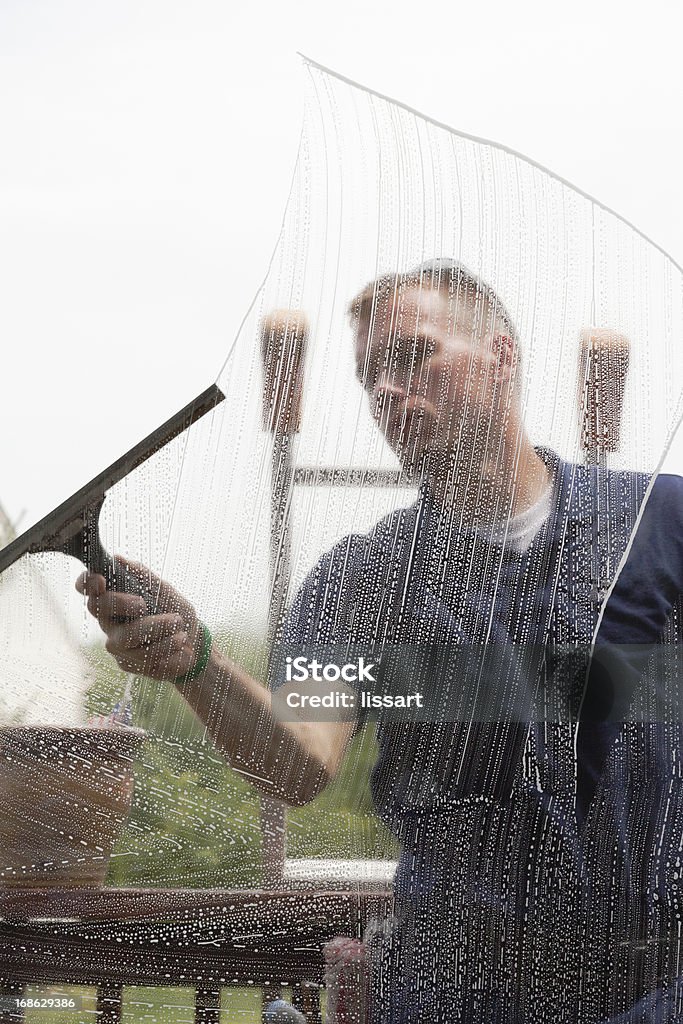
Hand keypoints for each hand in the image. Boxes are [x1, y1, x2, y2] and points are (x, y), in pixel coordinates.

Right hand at [75, 556, 202, 681]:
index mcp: (114, 598)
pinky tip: (178, 643)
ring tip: (179, 624)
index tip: (101, 580)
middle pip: (99, 609)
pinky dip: (167, 647)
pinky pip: (144, 657)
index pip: (88, 589)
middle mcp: (109, 621)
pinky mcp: (128, 664)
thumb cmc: (174, 611)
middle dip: (123, 603)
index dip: (87, 583)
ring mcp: (117, 644)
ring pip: (127, 636)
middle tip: (144, 604)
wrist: (193, 641)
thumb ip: (142, 576)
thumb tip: (118, 559)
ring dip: (158, 628)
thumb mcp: (163, 589)